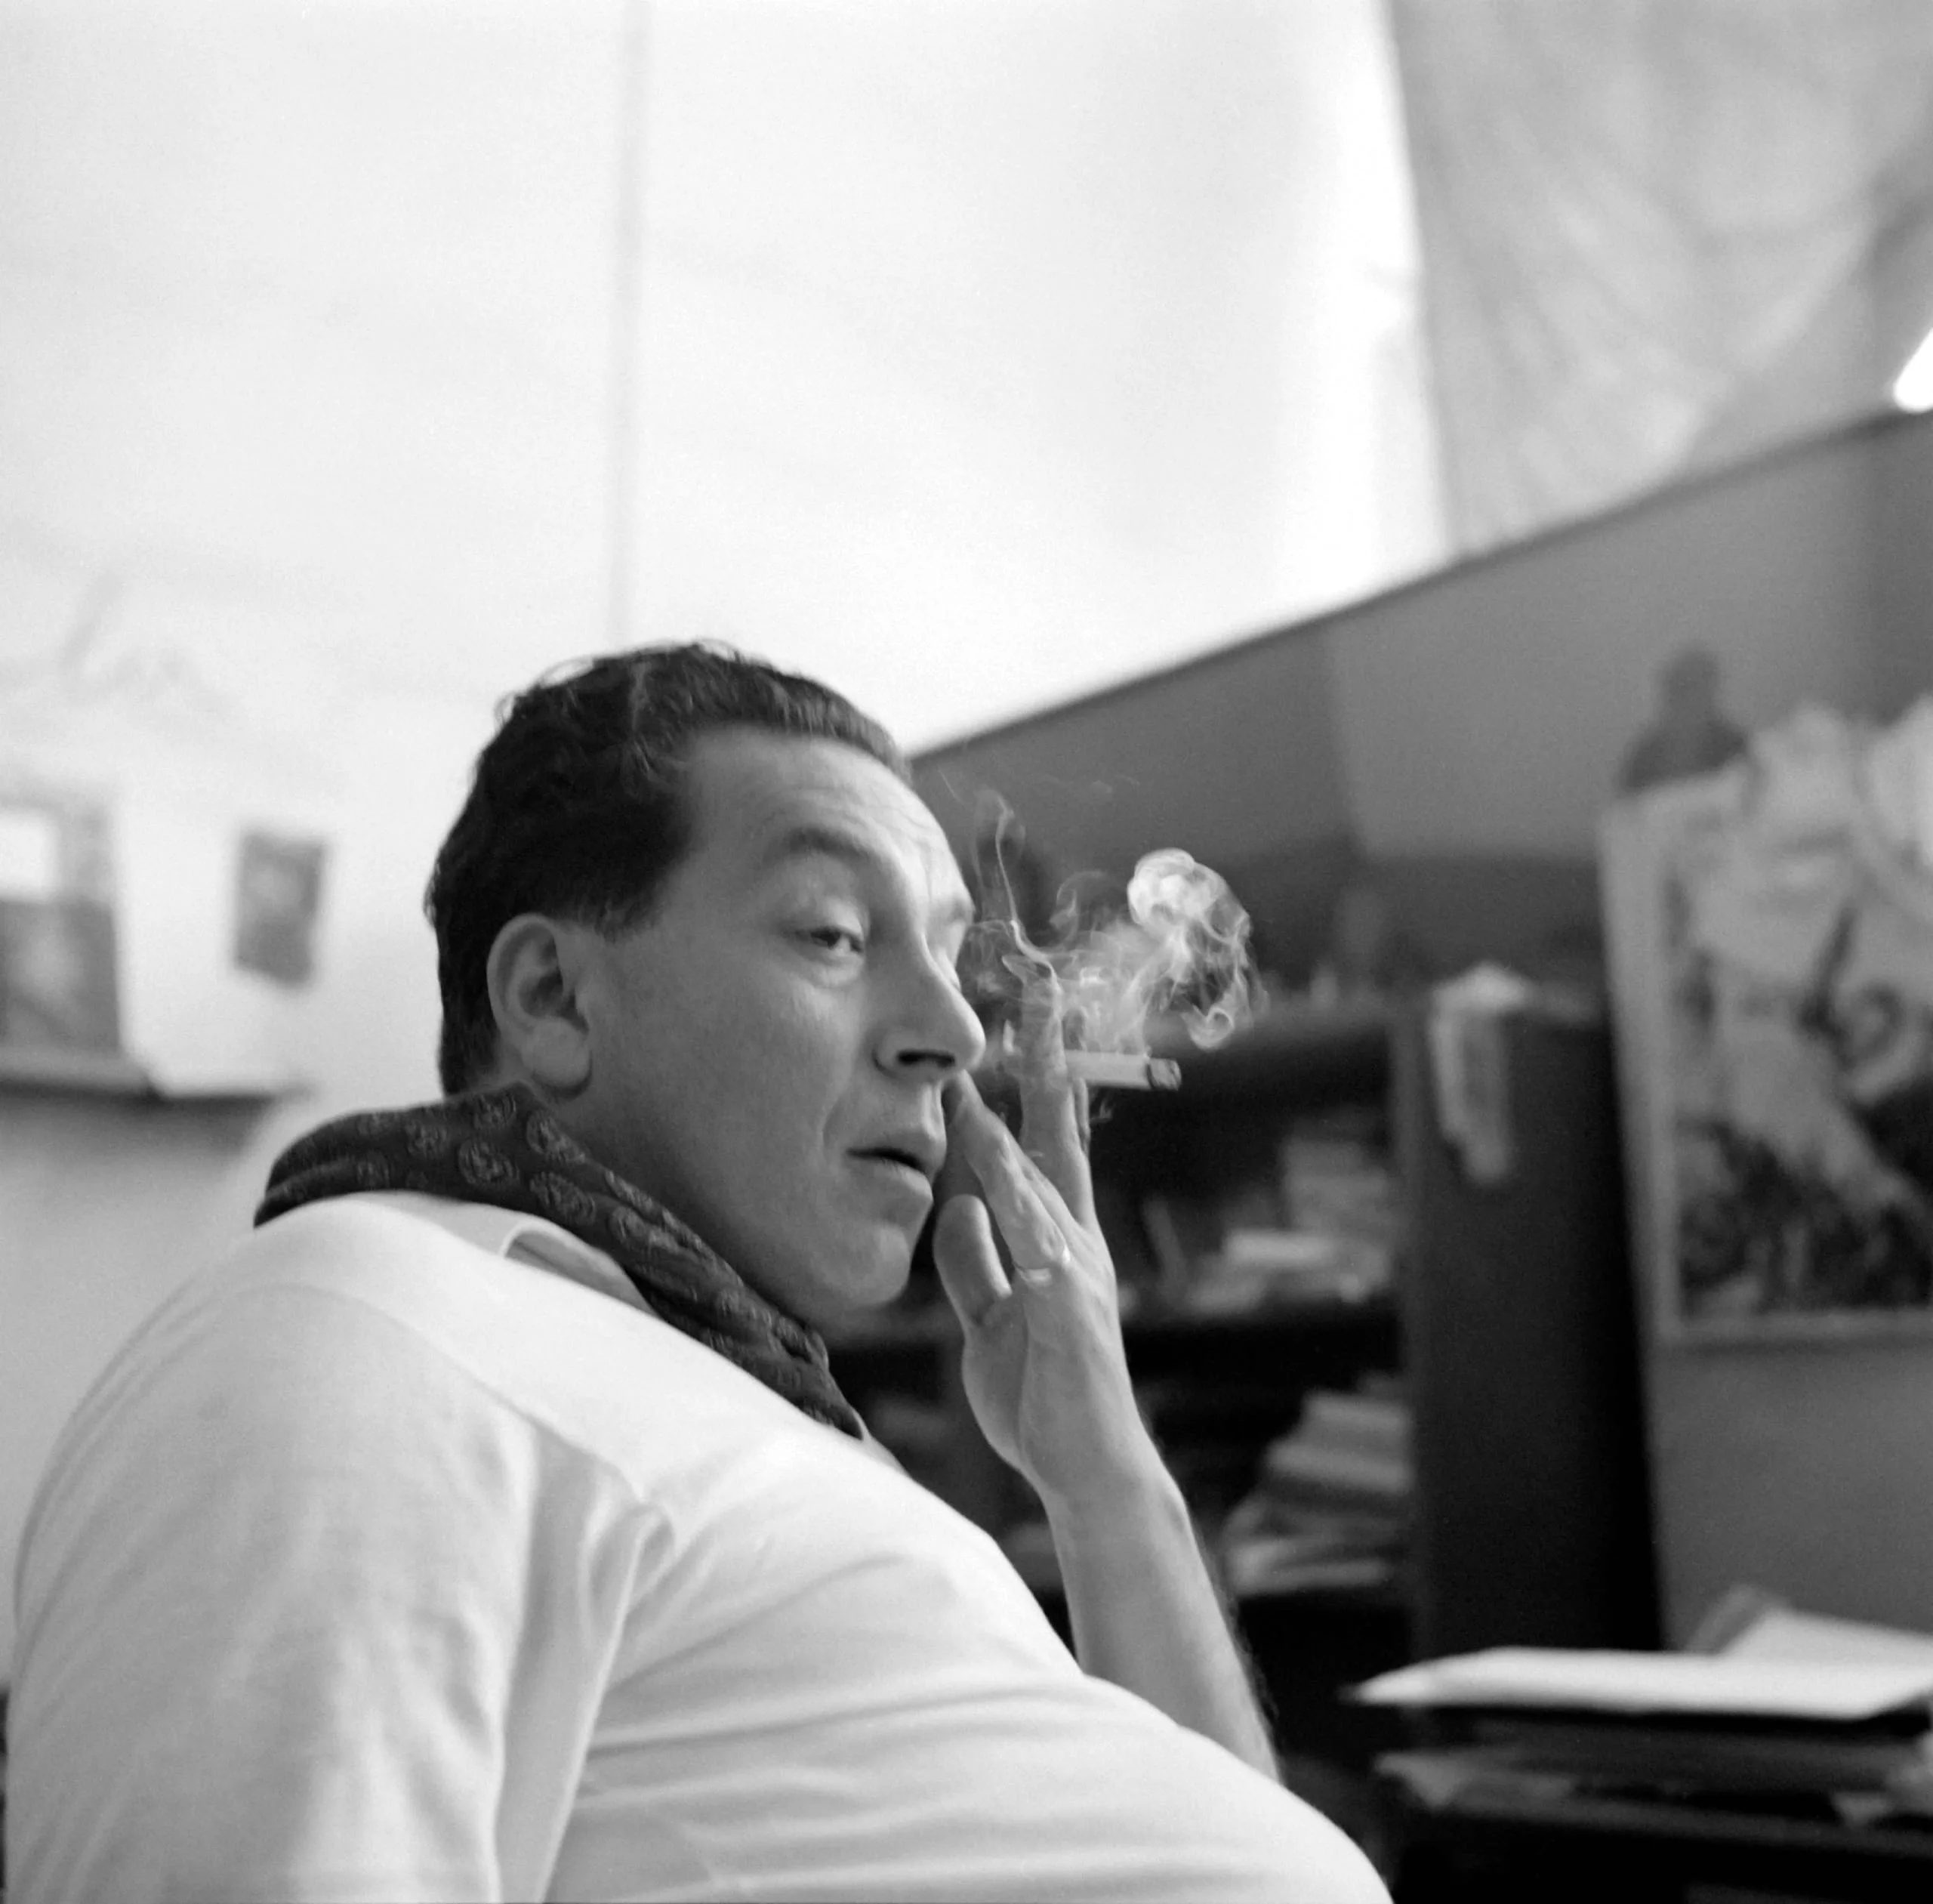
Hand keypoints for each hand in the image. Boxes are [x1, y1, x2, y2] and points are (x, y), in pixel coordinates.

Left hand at [931, 1050, 1155, 1514]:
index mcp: (1056, 1241)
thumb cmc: (1041, 1396)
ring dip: (1020, 1123)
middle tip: (1044, 1000)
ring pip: (1043, 1183)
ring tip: (1000, 1068)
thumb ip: (975, 1265)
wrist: (1085, 1468)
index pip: (1043, 1148)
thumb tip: (956, 1208)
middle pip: (1059, 1139)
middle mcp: (1073, 1242)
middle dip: (1051, 1069)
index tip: (1023, 1029)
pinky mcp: (1069, 1313)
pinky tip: (997, 1179)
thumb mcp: (991, 1320)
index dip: (1032, 1089)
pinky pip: (1038, 1251)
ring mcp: (1077, 1274)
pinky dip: (1019, 1213)